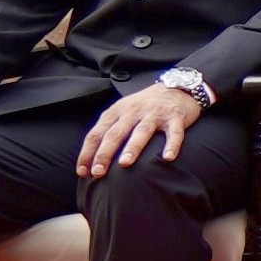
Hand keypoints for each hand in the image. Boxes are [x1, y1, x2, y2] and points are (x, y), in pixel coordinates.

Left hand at [80, 79, 203, 174]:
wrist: (178, 87)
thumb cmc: (146, 106)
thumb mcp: (123, 111)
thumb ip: (110, 129)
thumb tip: (92, 158)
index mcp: (117, 111)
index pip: (96, 133)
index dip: (87, 152)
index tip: (83, 171)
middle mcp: (134, 111)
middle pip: (115, 133)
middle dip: (104, 153)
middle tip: (98, 172)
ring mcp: (155, 114)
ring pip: (141, 131)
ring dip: (132, 148)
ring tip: (125, 164)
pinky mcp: (176, 117)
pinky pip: (174, 133)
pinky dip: (172, 145)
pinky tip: (168, 157)